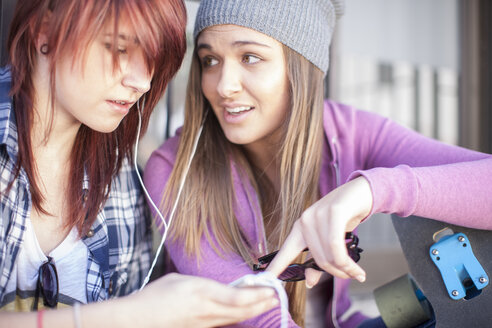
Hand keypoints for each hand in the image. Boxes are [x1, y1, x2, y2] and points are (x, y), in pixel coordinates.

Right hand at [125, 273, 277, 327]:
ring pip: (236, 319)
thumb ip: (203, 284)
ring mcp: (203, 323)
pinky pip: (224, 324)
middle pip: (242, 311)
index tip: (269, 288)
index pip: (237, 297)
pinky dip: (239, 317)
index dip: (257, 294)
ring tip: (267, 303)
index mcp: (200, 292)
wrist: (136, 320)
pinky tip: (246, 313)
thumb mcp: (179, 280)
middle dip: (262, 304)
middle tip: (276, 296)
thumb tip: (221, 288)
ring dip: (253, 311)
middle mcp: (205, 310)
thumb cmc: (154, 296)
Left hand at [266, 176, 372, 284]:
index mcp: (300, 227)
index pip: (285, 251)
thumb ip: (318, 259)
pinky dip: (348, 263)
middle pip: (317, 259)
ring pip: (328, 255)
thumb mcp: (329, 239)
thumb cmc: (345, 216)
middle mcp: (306, 220)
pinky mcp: (334, 211)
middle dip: (335, 273)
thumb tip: (309, 282)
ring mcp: (318, 214)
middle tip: (350, 276)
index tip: (266, 280)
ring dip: (345, 269)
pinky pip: (336, 245)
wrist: (362, 192)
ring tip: (356, 273)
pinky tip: (358, 271)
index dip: (275, 266)